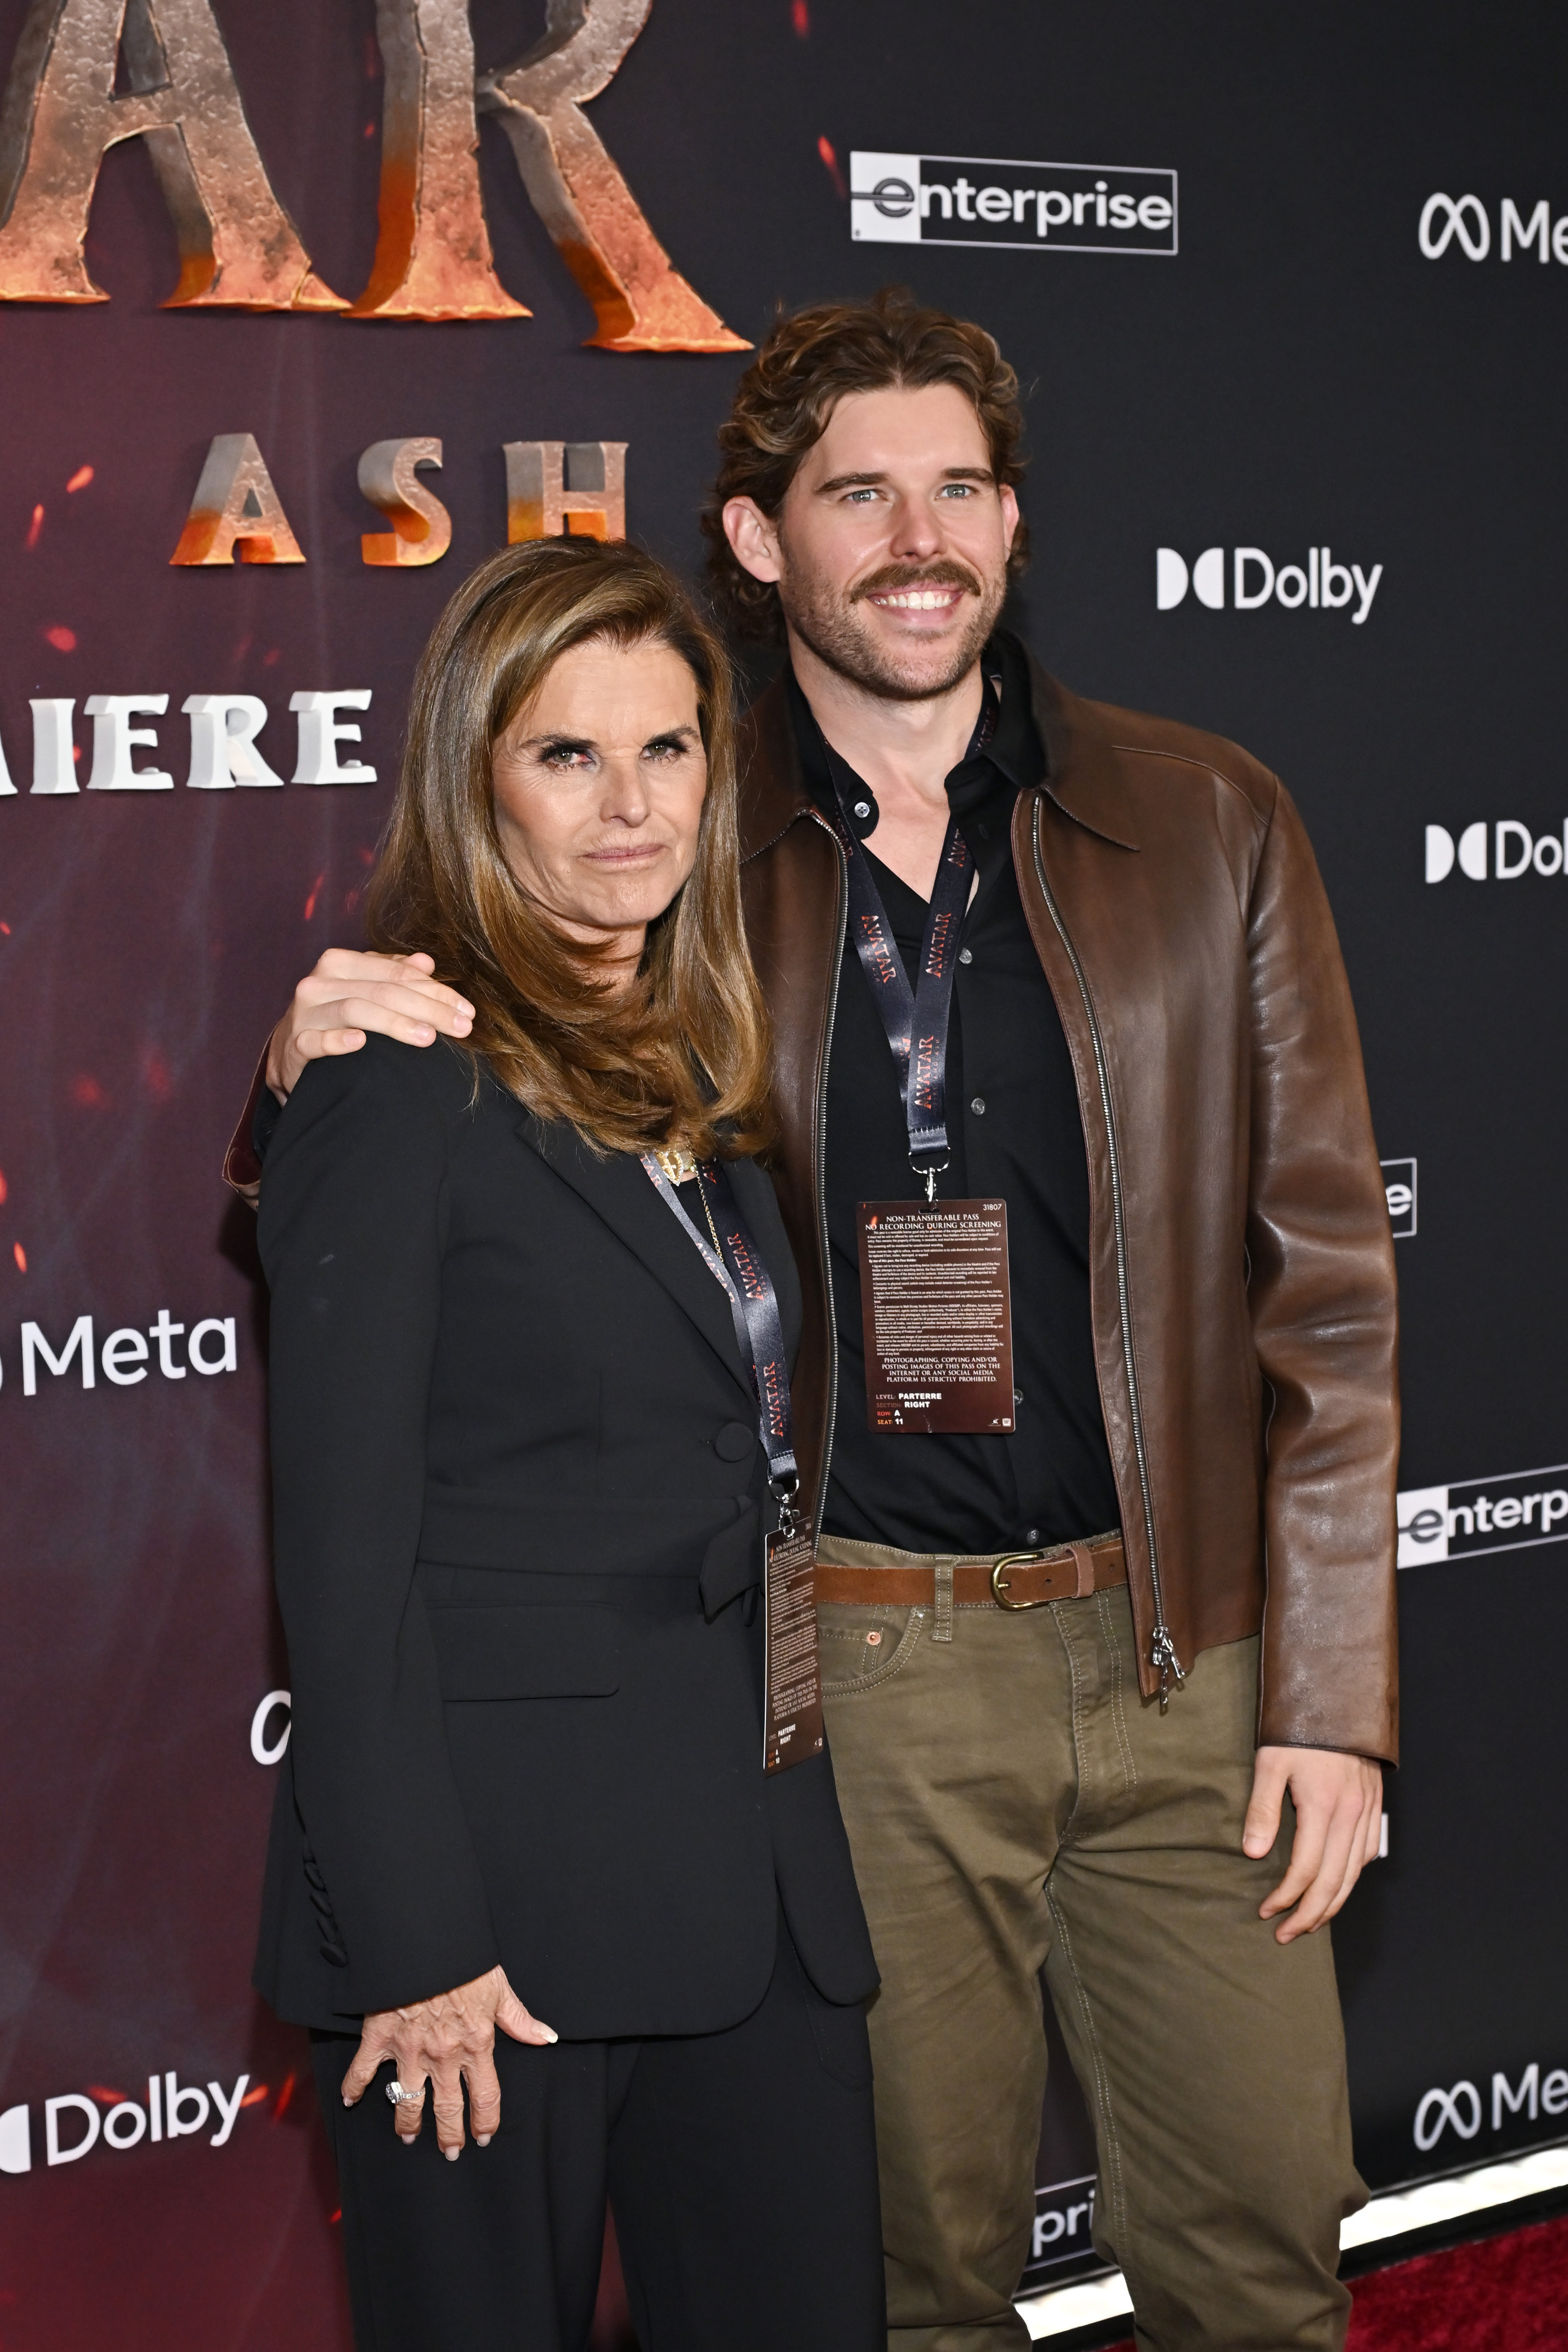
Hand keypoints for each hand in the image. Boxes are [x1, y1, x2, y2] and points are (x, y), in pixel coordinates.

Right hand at [266, 950, 474, 1099]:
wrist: (290, 1050)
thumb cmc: (335, 1017)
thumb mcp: (364, 990)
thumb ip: (393, 974)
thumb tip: (426, 962)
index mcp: (341, 963)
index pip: (398, 973)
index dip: (436, 991)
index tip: (467, 1011)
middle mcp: (320, 982)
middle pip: (384, 991)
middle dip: (428, 1009)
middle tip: (461, 1027)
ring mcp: (305, 1013)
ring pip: (356, 1010)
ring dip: (395, 1023)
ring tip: (428, 1038)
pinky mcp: (295, 1044)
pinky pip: (316, 1041)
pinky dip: (338, 1041)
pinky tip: (361, 1042)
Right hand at [340, 1964, 555, 2158]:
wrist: (426, 1942)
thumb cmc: (465, 1962)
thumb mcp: (499, 1989)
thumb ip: (520, 2019)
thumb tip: (546, 2037)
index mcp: (475, 2044)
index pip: (485, 2095)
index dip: (485, 2121)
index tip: (484, 2137)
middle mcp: (443, 2055)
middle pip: (447, 2108)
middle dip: (449, 2135)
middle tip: (450, 2152)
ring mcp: (409, 2050)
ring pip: (407, 2100)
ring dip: (407, 2122)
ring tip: (408, 2136)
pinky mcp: (380, 2038)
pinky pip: (363, 2070)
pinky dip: (353, 2087)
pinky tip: (349, 2101)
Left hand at [1244, 1745, 1382, 1944]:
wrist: (1338, 1695)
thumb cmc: (1299, 1727)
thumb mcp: (1270, 1761)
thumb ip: (1262, 1809)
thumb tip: (1253, 1854)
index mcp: (1323, 1806)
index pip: (1305, 1869)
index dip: (1285, 1897)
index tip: (1265, 1911)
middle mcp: (1351, 1814)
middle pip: (1333, 1882)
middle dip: (1309, 1915)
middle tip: (1285, 1934)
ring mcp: (1367, 1811)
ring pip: (1353, 1874)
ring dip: (1332, 1905)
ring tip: (1310, 1923)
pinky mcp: (1373, 1805)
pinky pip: (1366, 1854)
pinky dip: (1351, 1878)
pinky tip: (1337, 1887)